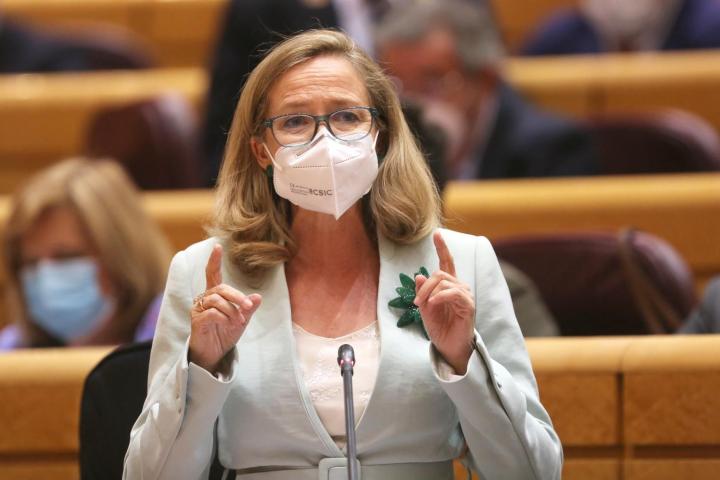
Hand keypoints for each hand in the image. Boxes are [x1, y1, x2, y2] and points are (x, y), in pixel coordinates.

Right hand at [189, 244, 261, 373]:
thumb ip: (248, 308)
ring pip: (217, 301)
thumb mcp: (241, 320)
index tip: (217, 246)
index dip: (214, 261)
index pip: (212, 274)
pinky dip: (224, 319)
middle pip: (221, 288)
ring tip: (238, 322)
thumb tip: (258, 296)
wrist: (214, 355)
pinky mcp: (196, 320)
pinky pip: (213, 313)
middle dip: (237, 297)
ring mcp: (198, 309)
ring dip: (232, 311)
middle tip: (248, 307)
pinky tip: (228, 326)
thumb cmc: (225, 334)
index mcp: (214, 296)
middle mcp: (204, 299)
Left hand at [414, 232, 474, 373]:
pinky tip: (433, 304)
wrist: (448, 347)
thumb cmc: (439, 328)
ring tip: (423, 306)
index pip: (447, 263)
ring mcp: (465, 295)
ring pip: (444, 282)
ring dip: (429, 293)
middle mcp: (459, 287)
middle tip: (416, 302)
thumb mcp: (425, 308)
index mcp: (448, 286)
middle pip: (439, 274)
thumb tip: (419, 275)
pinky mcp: (468, 305)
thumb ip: (422, 292)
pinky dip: (440, 296)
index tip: (437, 234)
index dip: (442, 248)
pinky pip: (453, 293)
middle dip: (424, 286)